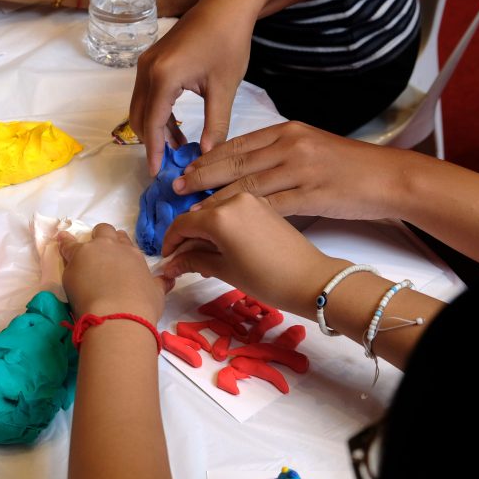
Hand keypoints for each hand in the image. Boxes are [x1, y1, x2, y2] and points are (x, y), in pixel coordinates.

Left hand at [58, 224, 170, 323]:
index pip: (125, 241)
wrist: (117, 316)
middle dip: (102, 237)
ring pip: (85, 238)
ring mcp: (91, 253)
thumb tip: (170, 278)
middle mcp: (113, 248)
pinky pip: (66, 248)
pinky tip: (59, 242)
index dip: (119, 246)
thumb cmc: (141, 307)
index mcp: (133, 255)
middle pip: (106, 232)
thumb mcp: (157, 293)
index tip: (115, 254)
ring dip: (80, 241)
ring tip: (69, 241)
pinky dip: (63, 245)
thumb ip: (161, 283)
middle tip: (98, 250)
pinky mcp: (73, 262)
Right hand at [129, 0, 259, 175]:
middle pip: (139, 118)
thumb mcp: (224, 88)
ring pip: (140, 107)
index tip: (157, 173)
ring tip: (177, 146)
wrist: (227, 4)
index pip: (152, 124)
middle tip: (169, 163)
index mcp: (164, 77)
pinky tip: (176, 125)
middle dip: (151, 143)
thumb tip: (207, 155)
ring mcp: (146, 63)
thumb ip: (215, 124)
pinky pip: (146, 94)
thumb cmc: (228, 41)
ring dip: (154, 128)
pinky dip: (156, 113)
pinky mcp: (151, 60)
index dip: (154, 151)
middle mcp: (147, 70)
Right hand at [161, 193, 347, 316]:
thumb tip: (170, 265)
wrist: (311, 279)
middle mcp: (233, 199)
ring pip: (214, 211)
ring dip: (204, 231)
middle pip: (197, 215)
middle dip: (187, 238)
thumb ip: (193, 261)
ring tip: (205, 258)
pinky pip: (232, 210)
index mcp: (219, 215)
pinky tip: (222, 245)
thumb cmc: (266, 279)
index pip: (182, 223)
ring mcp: (250, 199)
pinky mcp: (263, 204)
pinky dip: (221, 225)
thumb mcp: (224, 271)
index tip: (167, 259)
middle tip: (184, 263)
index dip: (170, 242)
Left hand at [173, 121, 407, 219]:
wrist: (388, 177)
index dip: (208, 157)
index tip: (186, 168)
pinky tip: (224, 222)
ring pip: (246, 185)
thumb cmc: (350, 167)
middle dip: (201, 175)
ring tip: (190, 207)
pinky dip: (241, 215)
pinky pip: (267, 206)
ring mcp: (300, 169)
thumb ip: (279, 153)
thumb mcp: (310, 147)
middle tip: (175, 187)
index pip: (238, 143)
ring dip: (214, 198)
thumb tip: (247, 167)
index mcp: (287, 131)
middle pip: (234, 161)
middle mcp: (290, 146)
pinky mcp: (310, 194)